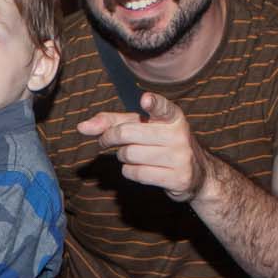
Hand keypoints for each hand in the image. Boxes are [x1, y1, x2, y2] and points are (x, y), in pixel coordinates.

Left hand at [79, 91, 212, 202]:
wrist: (195, 173)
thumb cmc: (159, 143)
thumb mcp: (140, 126)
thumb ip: (112, 122)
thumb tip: (82, 127)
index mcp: (173, 117)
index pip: (163, 108)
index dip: (154, 104)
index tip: (145, 100)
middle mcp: (179, 135)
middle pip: (127, 134)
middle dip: (110, 138)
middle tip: (105, 141)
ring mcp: (180, 157)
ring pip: (129, 155)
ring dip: (123, 157)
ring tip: (133, 155)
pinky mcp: (177, 178)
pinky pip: (136, 173)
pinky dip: (130, 172)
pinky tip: (140, 169)